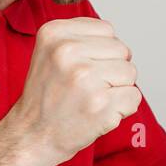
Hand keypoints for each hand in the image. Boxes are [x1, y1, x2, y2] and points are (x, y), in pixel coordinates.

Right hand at [7, 17, 140, 165]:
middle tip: (84, 88)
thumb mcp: (51, 52)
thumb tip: (121, 45)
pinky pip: (134, 97)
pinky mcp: (100, 104)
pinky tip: (97, 113)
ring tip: (90, 100)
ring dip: (117, 90)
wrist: (32, 136)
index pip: (106, 30)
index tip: (78, 69)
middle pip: (122, 50)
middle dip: (111, 70)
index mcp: (54, 33)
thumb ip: (83, 38)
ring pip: (130, 73)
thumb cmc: (47, 96)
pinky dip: (122, 109)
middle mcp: (67, 51)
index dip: (100, 52)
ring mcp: (84, 78)